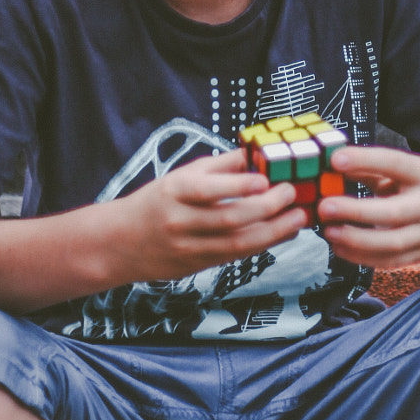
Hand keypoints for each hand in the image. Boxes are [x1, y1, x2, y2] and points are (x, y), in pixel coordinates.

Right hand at [105, 149, 306, 281]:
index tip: (265, 179)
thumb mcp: (181, 175)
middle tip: (291, 195)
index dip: (238, 186)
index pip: (208, 190)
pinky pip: (234, 257)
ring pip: (236, 244)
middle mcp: (181, 221)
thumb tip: (255, 153)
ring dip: (272, 232)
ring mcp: (188, 247)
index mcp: (175, 192)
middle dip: (266, 209)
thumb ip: (219, 166)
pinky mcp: (197, 266)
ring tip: (297, 219)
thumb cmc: (157, 201)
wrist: (122, 242)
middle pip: (228, 219)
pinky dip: (260, 245)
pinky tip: (280, 234)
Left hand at [317, 146, 419, 267]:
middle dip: (355, 212)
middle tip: (324, 207)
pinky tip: (339, 247)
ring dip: (355, 240)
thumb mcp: (407, 169)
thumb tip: (333, 165)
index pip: (396, 164)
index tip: (336, 160)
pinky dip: (361, 257)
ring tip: (328, 231)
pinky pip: (389, 261)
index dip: (366, 160)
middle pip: (392, 213)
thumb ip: (372, 168)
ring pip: (391, 244)